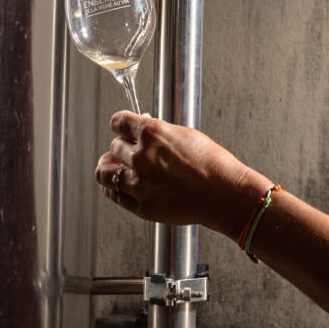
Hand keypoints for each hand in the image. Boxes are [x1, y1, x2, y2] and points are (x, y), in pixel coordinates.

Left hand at [95, 111, 266, 235]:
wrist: (224, 194)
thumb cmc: (212, 164)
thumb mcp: (186, 135)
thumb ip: (158, 133)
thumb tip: (141, 131)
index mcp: (153, 133)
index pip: (118, 122)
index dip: (120, 124)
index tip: (121, 127)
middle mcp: (142, 156)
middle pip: (113, 147)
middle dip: (121, 147)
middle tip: (128, 151)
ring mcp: (139, 183)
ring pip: (104, 172)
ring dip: (108, 167)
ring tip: (114, 168)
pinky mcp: (141, 205)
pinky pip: (113, 193)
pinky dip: (111, 187)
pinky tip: (117, 184)